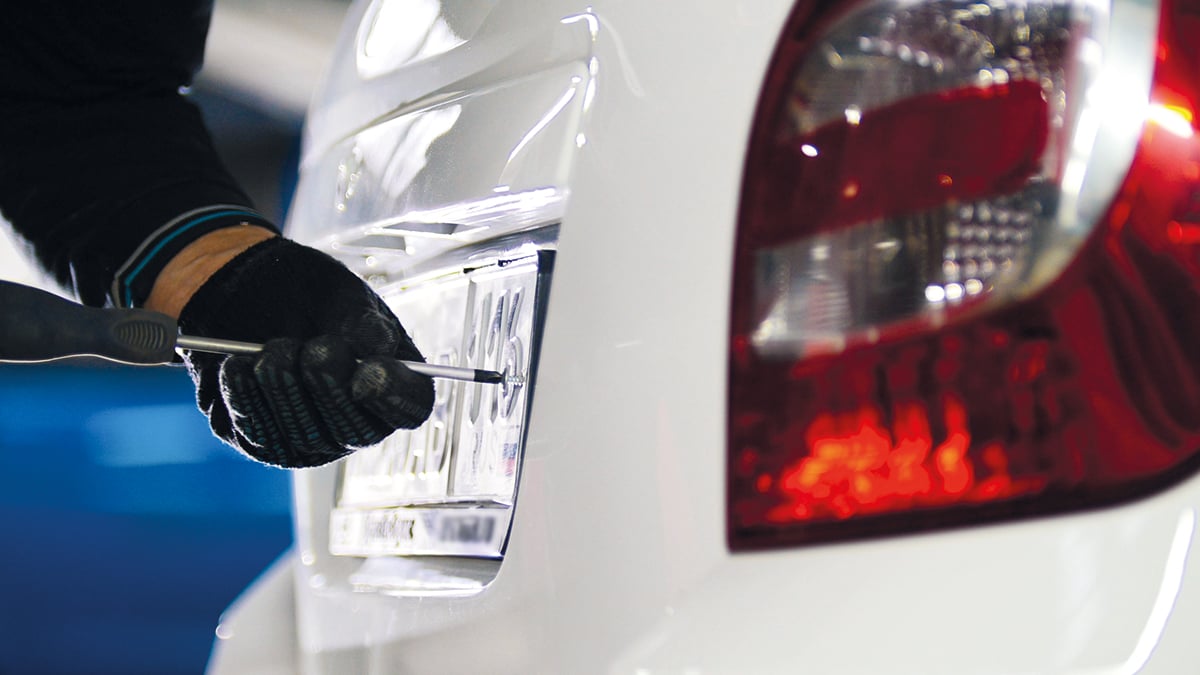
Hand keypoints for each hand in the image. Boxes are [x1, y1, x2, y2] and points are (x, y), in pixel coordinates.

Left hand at [166, 235, 433, 466]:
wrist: (248, 292)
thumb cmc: (306, 295)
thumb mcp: (340, 294)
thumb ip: (362, 322)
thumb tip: (377, 348)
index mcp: (393, 382)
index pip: (412, 406)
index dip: (395, 396)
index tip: (369, 369)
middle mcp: (359, 420)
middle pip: (358, 431)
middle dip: (332, 387)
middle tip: (316, 346)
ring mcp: (313, 438)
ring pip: (306, 435)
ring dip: (286, 386)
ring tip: (274, 347)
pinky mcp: (266, 442)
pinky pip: (259, 431)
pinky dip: (246, 393)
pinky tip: (239, 364)